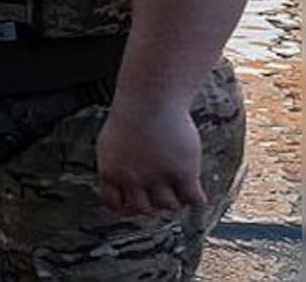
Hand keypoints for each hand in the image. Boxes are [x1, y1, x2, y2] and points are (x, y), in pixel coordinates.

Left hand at [95, 100, 205, 215]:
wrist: (151, 99)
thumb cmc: (130, 115)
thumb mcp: (110, 142)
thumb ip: (113, 165)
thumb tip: (115, 182)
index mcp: (111, 172)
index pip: (113, 203)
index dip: (124, 206)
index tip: (133, 204)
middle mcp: (133, 180)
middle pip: (144, 209)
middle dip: (152, 203)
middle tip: (160, 193)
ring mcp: (158, 178)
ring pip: (169, 206)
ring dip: (175, 199)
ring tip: (179, 187)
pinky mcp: (184, 173)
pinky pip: (194, 199)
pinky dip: (196, 197)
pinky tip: (195, 187)